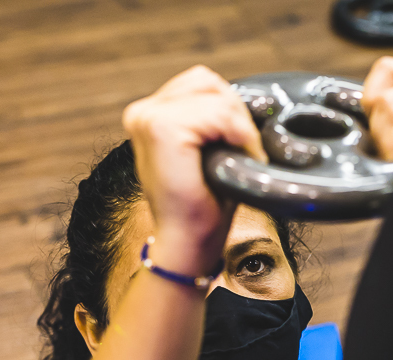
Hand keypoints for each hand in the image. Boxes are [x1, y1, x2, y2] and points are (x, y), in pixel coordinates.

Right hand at [122, 66, 267, 273]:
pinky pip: (220, 114)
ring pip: (218, 97)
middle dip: (235, 117)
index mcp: (149, 114)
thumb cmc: (201, 205)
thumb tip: (250, 97)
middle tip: (238, 156)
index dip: (229, 112)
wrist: (186, 243)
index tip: (233, 149)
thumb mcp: (205, 151)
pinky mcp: (161, 128)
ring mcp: (148, 117)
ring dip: (238, 128)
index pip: (202, 83)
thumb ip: (210, 118)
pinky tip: (232, 163)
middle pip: (210, 83)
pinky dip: (239, 137)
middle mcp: (142, 111)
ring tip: (235, 160)